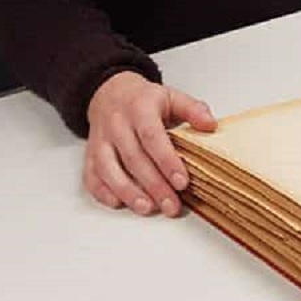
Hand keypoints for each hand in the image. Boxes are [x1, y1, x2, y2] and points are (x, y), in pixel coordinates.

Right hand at [84, 70, 216, 216]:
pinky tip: (119, 203)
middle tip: (171, 205)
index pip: (152, 137)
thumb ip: (193, 109)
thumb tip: (210, 124)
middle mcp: (117, 124)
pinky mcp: (90, 154)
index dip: (167, 161)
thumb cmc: (143, 100)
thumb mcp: (172, 96)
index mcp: (140, 108)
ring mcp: (101, 140)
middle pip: (134, 158)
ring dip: (128, 192)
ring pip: (109, 170)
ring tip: (148, 208)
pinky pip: (91, 176)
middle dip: (154, 185)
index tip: (182, 182)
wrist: (111, 92)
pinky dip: (103, 192)